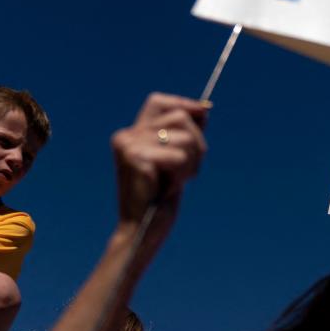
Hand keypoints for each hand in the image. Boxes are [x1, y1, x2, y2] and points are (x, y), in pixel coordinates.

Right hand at [110, 93, 208, 246]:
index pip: (159, 102)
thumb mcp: (175, 159)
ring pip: (184, 138)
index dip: (183, 104)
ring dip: (191, 162)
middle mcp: (125, 135)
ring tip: (176, 181)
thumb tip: (204, 109)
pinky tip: (169, 188)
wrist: (143, 228)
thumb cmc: (160, 196)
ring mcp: (128, 145)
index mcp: (130, 134)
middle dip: (197, 143)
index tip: (204, 114)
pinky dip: (182, 174)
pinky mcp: (135, 157)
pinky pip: (179, 156)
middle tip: (189, 171)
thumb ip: (183, 134)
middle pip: (180, 118)